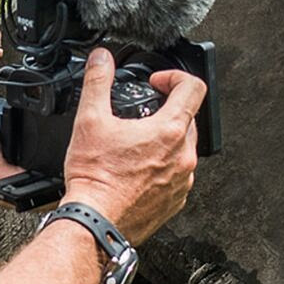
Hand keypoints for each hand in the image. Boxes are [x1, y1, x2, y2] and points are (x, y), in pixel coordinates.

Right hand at [60, 48, 203, 243]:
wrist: (95, 223)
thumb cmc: (95, 180)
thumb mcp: (90, 120)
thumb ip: (97, 82)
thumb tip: (101, 60)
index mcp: (169, 132)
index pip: (193, 88)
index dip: (175, 77)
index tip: (158, 83)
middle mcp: (183, 157)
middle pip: (189, 119)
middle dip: (167, 110)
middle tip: (142, 113)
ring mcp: (182, 181)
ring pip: (184, 148)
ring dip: (166, 140)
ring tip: (138, 143)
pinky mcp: (175, 200)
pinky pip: (178, 175)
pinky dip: (163, 166)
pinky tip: (139, 169)